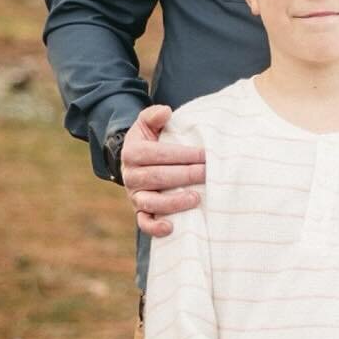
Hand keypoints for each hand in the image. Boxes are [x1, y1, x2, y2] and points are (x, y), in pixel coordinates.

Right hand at [122, 104, 205, 236]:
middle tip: (208, 173)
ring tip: (196, 198)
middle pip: (157, 177)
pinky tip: (171, 228)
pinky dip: (155, 227)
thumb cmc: (150, 142)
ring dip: (174, 202)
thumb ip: (154, 116)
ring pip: (151, 202)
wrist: (136, 162)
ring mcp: (135, 195)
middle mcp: (130, 176)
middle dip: (185, 175)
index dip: (182, 155)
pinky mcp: (139, 211)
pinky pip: (143, 223)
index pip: (158, 154)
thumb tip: (165, 111)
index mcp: (133, 153)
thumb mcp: (147, 125)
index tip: (206, 155)